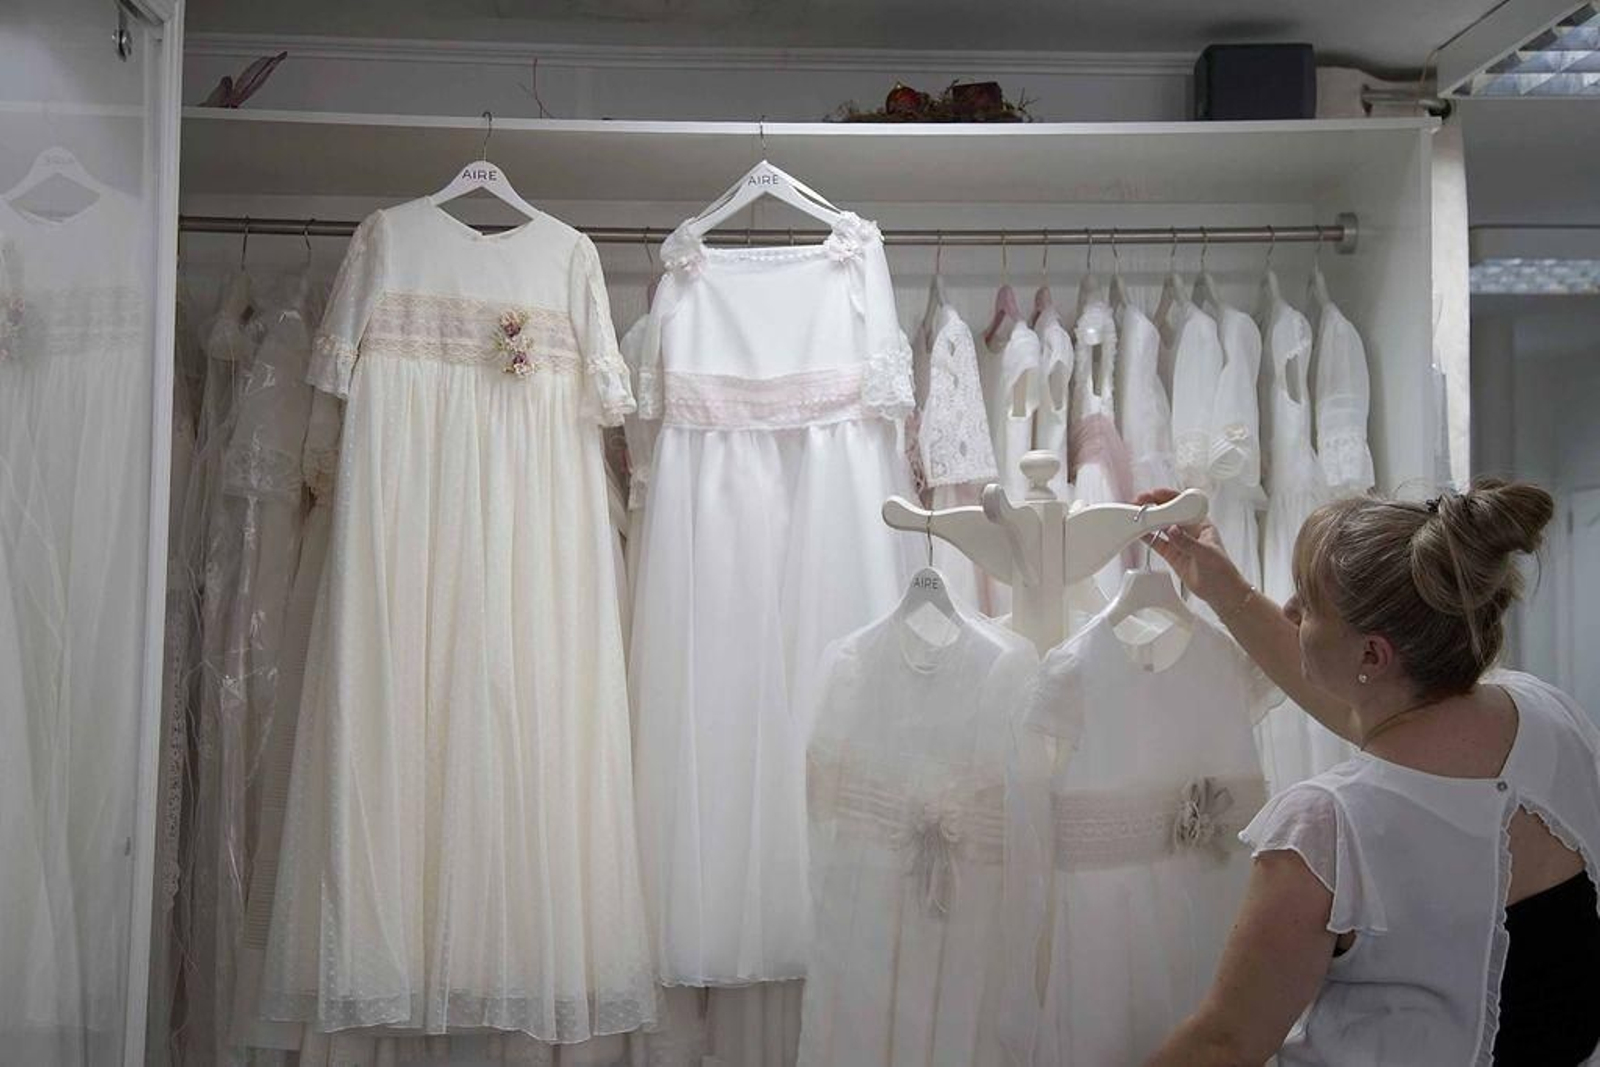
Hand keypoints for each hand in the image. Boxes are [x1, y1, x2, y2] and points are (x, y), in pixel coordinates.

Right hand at [1134, 489, 1249, 608]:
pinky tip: (1138, 532)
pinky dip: (1147, 537)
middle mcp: (1189, 530)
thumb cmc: (1222, 571)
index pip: (1183, 505)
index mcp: (1201, 524)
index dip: (1168, 497)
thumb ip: (1187, 542)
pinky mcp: (1172, 554)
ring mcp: (1179, 542)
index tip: (1154, 494)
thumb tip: (1172, 530)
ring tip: (1134, 515)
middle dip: (1154, 506)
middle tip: (1139, 503)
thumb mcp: (1206, 554)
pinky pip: (1157, 542)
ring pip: (1160, 526)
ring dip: (1148, 520)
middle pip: (1169, 513)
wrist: (1221, 593)